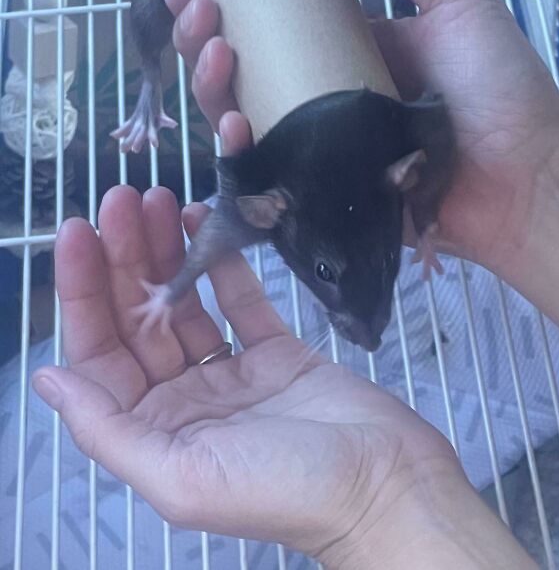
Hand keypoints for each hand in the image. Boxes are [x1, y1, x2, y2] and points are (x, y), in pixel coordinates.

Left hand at [31, 185, 530, 566]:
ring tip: (154, 197)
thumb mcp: (182, 477)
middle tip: (122, 196)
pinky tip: (203, 219)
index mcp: (154, 431)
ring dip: (166, 250)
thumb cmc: (285, 490)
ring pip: (185, 300)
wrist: (385, 483)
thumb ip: (109, 429)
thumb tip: (45, 380)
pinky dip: (220, 261)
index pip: (101, 350)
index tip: (79, 230)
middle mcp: (185, 399)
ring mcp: (231, 371)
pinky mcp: (276, 350)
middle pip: (141, 317)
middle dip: (125, 256)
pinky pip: (239, 299)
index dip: (84, 290)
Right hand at [165, 0, 558, 274]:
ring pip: (242, 112)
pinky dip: (235, 148)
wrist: (524, 176)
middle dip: (205, 35)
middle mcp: (323, 89)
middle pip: (244, 64)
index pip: (275, 17)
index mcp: (350, 43)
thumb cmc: (499, 85)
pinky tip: (232, 122)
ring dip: (212, 82)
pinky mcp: (317, 187)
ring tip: (214, 52)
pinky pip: (263, 169)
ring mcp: (316, 141)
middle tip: (198, 10)